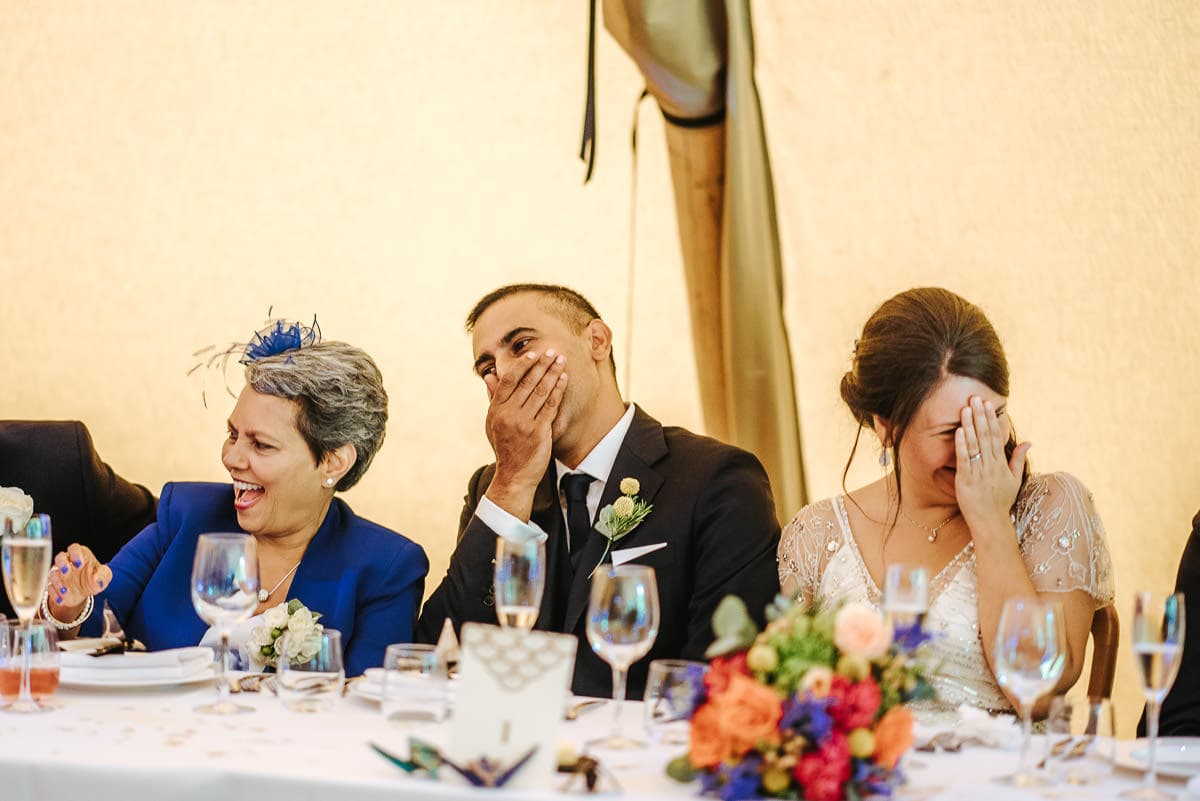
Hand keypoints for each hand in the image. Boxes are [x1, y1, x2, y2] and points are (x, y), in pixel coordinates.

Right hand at [46, 544, 110, 621]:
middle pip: (60, 557)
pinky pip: (50, 588)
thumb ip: (103, 576)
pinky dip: (55, 594)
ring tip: (66, 591)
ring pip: (53, 574)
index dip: (75, 554)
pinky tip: (62, 600)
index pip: (75, 548)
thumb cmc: (95, 578)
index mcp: (81, 555)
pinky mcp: (53, 586)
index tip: (80, 563)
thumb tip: (98, 579)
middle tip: (66, 572)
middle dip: (61, 564)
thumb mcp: (104, 576)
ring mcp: (59, 574)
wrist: (85, 593)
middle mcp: (68, 563)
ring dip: (58, 582)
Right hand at [483, 349, 567, 517]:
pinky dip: (558, 390)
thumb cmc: (505, 447)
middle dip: (542, 365)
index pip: (509, 380)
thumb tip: (489, 375)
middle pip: (528, 383)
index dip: (522, 366)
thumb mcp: (493, 422)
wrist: (514, 475)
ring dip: (553, 373)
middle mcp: (509, 414)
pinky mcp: (539, 431)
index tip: (533, 355)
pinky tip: (563, 379)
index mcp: (496, 410)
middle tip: (553, 352)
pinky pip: (551, 405)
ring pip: (541, 391)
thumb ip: (494, 397)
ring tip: (561, 361)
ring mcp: (524, 423)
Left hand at [954, 396, 1031, 537]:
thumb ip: (1018, 459)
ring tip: (966, 409)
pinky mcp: (966, 480)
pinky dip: (962, 445)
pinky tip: (960, 431)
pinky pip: (965, 459)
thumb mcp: (1014, 479)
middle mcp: (991, 466)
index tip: (987, 404)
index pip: (995, 437)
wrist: (991, 522)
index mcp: (1001, 464)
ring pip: (975, 445)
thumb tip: (1029, 441)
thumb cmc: (1001, 501)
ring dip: (970, 425)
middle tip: (975, 398)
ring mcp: (979, 473)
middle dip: (980, 416)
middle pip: (985, 436)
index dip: (991, 419)